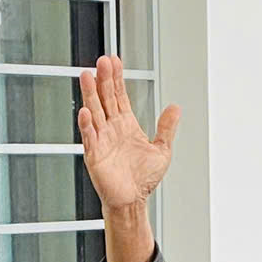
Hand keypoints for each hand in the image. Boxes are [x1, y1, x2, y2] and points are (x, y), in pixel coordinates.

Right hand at [77, 54, 178, 213]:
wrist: (133, 200)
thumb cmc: (144, 179)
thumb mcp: (162, 149)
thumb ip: (167, 128)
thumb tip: (175, 108)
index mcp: (127, 125)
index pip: (120, 95)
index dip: (117, 78)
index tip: (114, 61)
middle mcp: (112, 129)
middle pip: (106, 98)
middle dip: (104, 79)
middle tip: (102, 60)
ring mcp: (102, 139)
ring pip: (94, 111)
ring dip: (90, 94)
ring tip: (87, 76)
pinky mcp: (94, 154)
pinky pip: (89, 137)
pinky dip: (86, 125)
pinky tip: (85, 112)